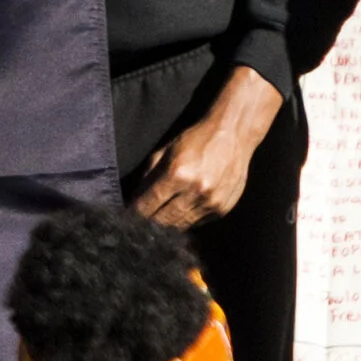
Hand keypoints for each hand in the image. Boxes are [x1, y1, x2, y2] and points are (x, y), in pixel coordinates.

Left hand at [131, 67, 283, 227]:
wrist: (234, 135)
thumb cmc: (196, 139)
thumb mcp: (165, 151)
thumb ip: (148, 177)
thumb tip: (134, 200)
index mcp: (177, 174)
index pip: (147, 205)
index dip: (134, 213)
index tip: (126, 217)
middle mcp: (196, 191)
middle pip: (162, 220)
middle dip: (148, 222)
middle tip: (139, 221)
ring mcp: (211, 202)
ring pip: (179, 225)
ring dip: (166, 223)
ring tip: (157, 217)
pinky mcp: (222, 209)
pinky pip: (196, 223)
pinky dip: (184, 220)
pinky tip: (178, 212)